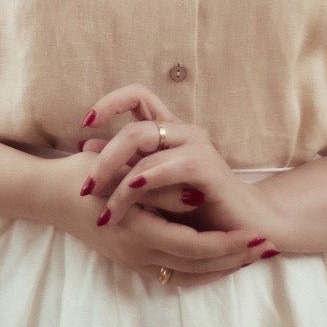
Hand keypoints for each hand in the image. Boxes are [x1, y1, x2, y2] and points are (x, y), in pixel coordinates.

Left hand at [70, 83, 280, 275]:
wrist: (241, 230)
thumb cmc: (196, 209)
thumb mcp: (152, 186)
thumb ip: (125, 165)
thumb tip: (86, 147)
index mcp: (170, 131)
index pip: (137, 95)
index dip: (109, 103)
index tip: (85, 125)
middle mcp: (183, 131)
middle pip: (133, 127)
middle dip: (104, 158)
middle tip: (86, 187)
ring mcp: (197, 146)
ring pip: (144, 144)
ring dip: (117, 178)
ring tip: (104, 210)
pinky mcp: (206, 166)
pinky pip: (165, 166)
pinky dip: (143, 180)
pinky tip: (130, 194)